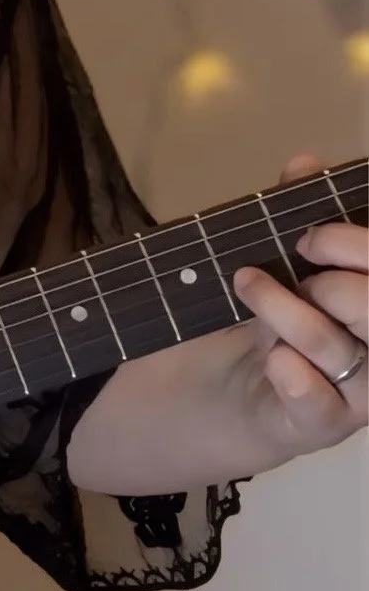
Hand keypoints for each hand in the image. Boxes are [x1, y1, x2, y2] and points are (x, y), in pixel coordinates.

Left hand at [228, 149, 367, 464]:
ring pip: (337, 348)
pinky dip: (293, 375)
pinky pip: (319, 404)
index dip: (358, 248)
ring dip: (287, 311)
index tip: (311, 236)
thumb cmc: (277, 322)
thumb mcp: (287, 265)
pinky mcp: (322, 426)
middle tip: (292, 265)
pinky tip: (273, 358)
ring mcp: (360, 395)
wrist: (235, 394)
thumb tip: (304, 164)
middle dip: (332, 280)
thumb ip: (299, 215)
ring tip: (248, 285)